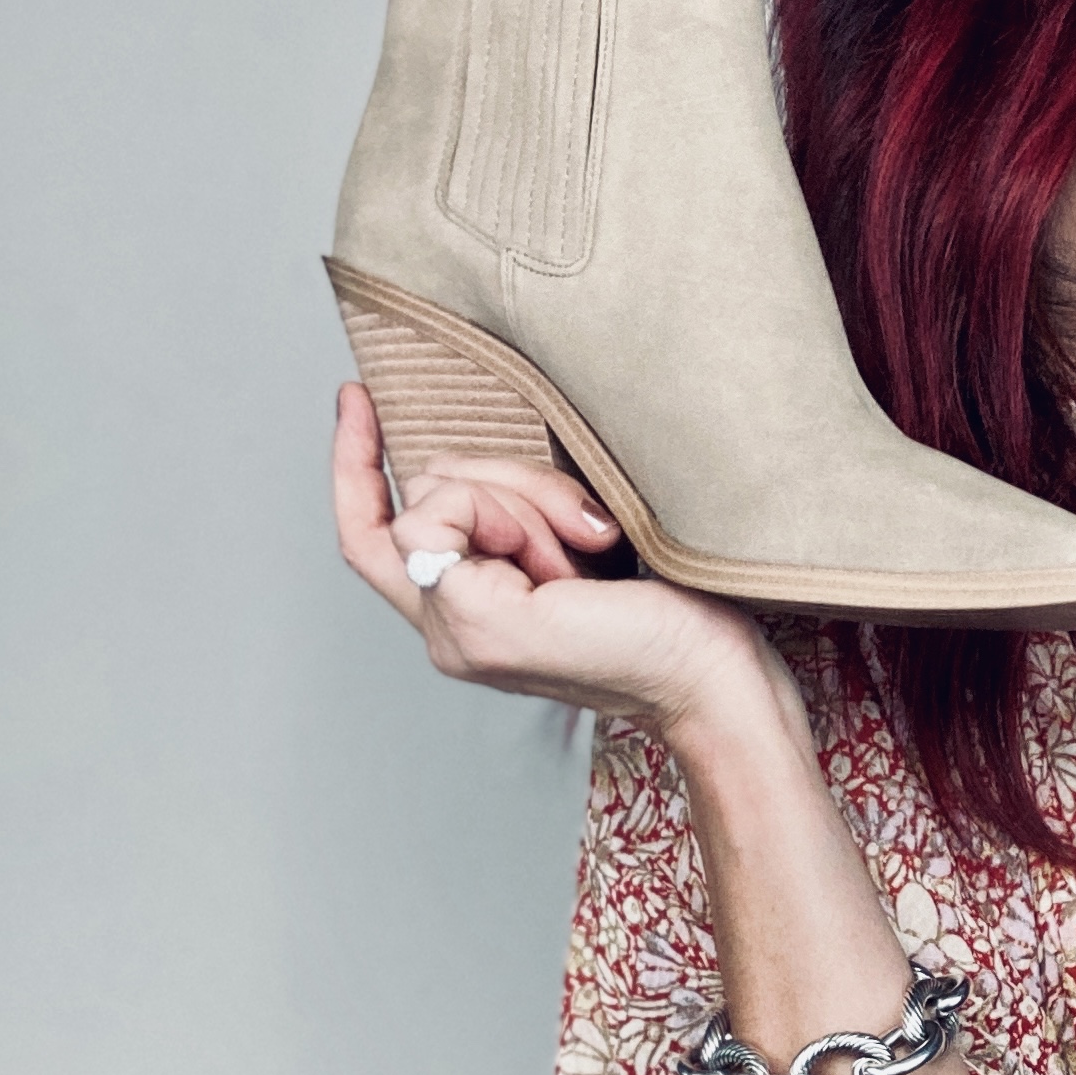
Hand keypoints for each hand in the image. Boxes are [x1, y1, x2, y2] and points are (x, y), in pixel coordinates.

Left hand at [332, 383, 777, 736]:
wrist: (719, 676)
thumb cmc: (637, 661)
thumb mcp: (511, 622)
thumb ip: (446, 569)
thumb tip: (431, 512)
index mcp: (449, 626)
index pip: (375, 530)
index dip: (356, 464)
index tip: (358, 398)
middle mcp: (467, 603)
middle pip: (440, 493)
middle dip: (500, 492)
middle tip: (562, 544)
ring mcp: (513, 579)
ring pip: (492, 486)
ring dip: (546, 501)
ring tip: (594, 547)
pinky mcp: (560, 558)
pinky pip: (537, 493)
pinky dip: (568, 503)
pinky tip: (602, 536)